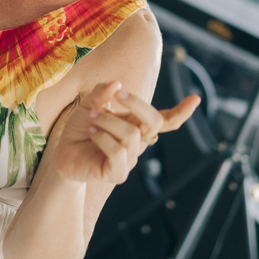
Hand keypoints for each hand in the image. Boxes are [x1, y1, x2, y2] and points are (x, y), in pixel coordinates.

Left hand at [54, 81, 200, 184]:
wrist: (62, 155)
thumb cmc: (80, 129)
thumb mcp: (89, 104)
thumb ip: (103, 93)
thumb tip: (118, 84)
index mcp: (136, 124)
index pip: (165, 120)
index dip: (181, 112)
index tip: (196, 98)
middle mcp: (137, 142)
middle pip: (154, 122)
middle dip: (139, 104)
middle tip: (119, 94)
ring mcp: (130, 160)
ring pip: (132, 135)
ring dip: (109, 121)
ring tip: (91, 118)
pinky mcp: (118, 174)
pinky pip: (118, 152)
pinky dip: (104, 138)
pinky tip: (92, 134)